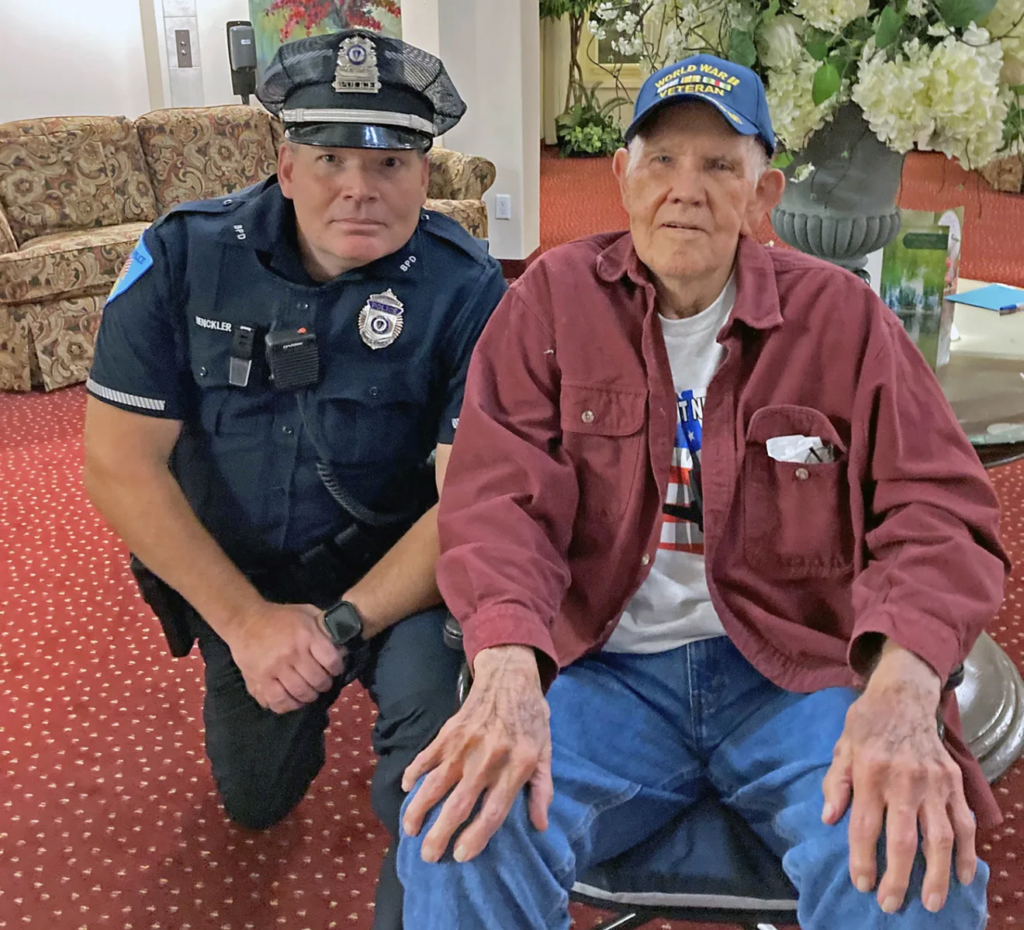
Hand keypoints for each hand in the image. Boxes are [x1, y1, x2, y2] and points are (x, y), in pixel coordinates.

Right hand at [225, 601, 344, 713]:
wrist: (244, 621)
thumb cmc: (280, 617)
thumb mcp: (306, 613)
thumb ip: (325, 627)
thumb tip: (343, 645)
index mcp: (305, 635)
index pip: (331, 660)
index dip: (337, 668)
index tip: (334, 669)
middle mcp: (291, 653)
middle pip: (317, 680)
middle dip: (324, 684)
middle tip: (322, 683)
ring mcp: (274, 669)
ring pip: (300, 694)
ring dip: (309, 697)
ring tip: (309, 692)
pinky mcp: (258, 680)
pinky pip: (278, 702)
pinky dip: (288, 705)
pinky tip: (292, 699)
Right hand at [401, 645, 552, 862]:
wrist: (509, 676)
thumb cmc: (531, 718)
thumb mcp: (546, 752)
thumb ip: (542, 788)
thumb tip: (541, 825)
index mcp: (516, 767)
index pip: (494, 811)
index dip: (476, 836)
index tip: (461, 855)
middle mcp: (488, 759)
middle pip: (459, 805)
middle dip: (440, 834)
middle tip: (428, 856)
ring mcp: (464, 744)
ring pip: (435, 784)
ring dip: (418, 809)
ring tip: (409, 830)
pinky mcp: (448, 731)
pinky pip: (426, 756)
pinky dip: (413, 773)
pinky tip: (406, 789)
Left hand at [822, 646, 975, 914]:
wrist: (904, 696)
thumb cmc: (867, 725)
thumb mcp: (841, 747)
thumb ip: (836, 784)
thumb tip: (829, 819)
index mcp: (870, 771)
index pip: (866, 825)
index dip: (863, 858)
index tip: (862, 884)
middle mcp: (904, 779)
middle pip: (904, 838)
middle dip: (898, 877)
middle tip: (891, 904)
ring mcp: (933, 782)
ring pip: (940, 836)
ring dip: (937, 874)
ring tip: (930, 902)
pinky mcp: (954, 781)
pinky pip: (964, 822)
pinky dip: (966, 851)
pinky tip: (962, 875)